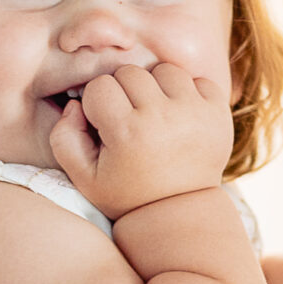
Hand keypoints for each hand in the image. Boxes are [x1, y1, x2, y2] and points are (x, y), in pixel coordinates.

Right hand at [50, 62, 234, 219]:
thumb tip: (76, 103)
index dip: (97, 106)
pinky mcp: (219, 113)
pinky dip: (187, 94)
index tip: (107, 129)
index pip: (99, 86)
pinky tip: (179, 118)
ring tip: (155, 117)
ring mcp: (195, 112)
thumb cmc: (125, 194)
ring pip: (163, 70)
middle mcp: (163, 117)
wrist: (180, 213)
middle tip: (130, 122)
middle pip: (130, 72)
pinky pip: (197, 80)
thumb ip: (63, 137)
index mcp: (127, 132)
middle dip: (124, 93)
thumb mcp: (82, 176)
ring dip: (155, 88)